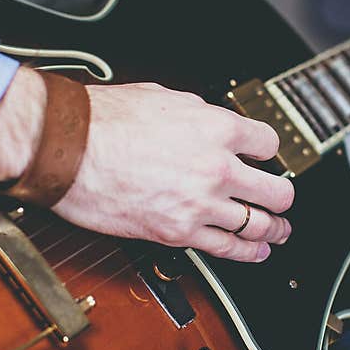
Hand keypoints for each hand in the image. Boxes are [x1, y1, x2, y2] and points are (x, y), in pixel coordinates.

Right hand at [0, 75, 293, 262]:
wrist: (67, 150)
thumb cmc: (102, 121)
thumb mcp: (162, 97)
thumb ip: (197, 115)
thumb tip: (209, 122)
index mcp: (216, 128)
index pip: (269, 143)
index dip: (268, 151)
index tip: (266, 158)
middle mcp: (217, 168)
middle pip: (277, 191)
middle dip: (282, 196)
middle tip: (282, 199)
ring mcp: (201, 204)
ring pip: (260, 224)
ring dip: (274, 229)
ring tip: (279, 231)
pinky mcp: (179, 233)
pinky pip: (229, 249)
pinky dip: (250, 253)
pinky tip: (257, 252)